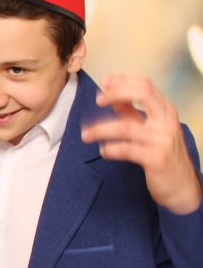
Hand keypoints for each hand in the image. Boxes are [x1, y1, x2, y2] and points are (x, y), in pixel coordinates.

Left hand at [81, 74, 201, 213]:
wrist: (182, 187)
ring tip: (85, 135)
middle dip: (115, 93)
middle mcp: (167, 121)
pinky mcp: (157, 159)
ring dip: (100, 129)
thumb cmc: (163, 154)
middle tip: (97, 101)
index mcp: (166, 111)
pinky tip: (104, 151)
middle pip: (143, 94)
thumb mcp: (150, 129)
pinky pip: (126, 149)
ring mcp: (163, 140)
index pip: (145, 85)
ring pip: (125, 126)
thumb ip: (132, 113)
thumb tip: (111, 96)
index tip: (104, 82)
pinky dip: (110, 149)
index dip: (123, 81)